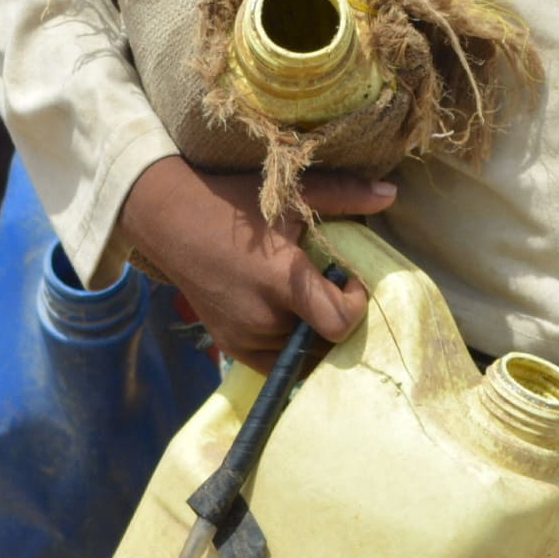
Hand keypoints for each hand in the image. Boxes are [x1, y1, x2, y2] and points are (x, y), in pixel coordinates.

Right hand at [119, 157, 392, 369]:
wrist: (168, 220)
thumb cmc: (232, 203)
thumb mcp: (290, 196)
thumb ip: (344, 196)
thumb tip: (391, 193)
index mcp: (282, 281)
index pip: (339, 323)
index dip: (354, 305)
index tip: (347, 281)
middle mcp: (263, 318)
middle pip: (323, 341)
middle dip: (333, 318)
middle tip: (326, 288)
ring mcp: (243, 338)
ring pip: (301, 355)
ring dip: (311, 334)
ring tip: (302, 299)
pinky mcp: (229, 347)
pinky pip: (275, 364)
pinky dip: (288, 347)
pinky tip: (285, 315)